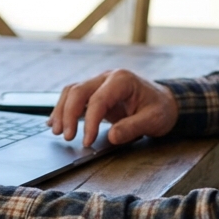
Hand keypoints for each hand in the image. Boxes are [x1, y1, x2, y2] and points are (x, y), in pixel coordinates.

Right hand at [49, 69, 177, 146]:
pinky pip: (74, 97)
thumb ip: (133, 128)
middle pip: (78, 91)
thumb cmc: (160, 109)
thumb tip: (112, 137)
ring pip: (72, 91)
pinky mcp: (95, 92)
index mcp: (122, 80)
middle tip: (67, 137)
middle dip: (69, 114)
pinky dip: (63, 109)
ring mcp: (99, 82)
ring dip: (62, 111)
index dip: (90, 122)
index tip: (87, 141)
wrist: (164, 101)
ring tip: (57, 131)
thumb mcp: (154, 120)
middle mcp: (107, 77)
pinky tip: (54, 122)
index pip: (98, 99)